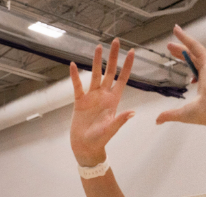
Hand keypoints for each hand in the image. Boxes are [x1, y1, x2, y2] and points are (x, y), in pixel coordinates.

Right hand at [69, 39, 135, 166]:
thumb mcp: (111, 129)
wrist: (85, 147)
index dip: (128, 66)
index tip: (132, 52)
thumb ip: (120, 120)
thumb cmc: (100, 140)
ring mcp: (92, 97)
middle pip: (110, 72)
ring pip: (95, 75)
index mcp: (114, 100)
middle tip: (116, 41)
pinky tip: (73, 65)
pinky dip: (75, 76)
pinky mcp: (79, 101)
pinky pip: (77, 86)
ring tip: (98, 47)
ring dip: (97, 61)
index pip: (122, 79)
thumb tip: (132, 112)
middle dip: (113, 57)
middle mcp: (104, 95)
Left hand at [155, 25, 205, 126]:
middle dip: (181, 51)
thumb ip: (169, 114)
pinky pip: (196, 46)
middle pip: (192, 57)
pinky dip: (186, 38)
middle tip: (170, 47)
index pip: (193, 68)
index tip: (175, 58)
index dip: (183, 61)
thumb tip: (158, 120)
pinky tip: (178, 32)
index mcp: (205, 83)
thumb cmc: (204, 113)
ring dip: (183, 42)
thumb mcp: (182, 113)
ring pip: (194, 50)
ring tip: (173, 33)